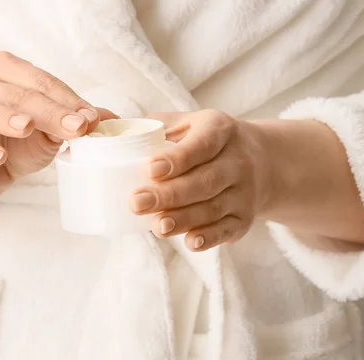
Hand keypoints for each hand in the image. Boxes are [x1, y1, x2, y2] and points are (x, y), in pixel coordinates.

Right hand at [0, 51, 115, 228]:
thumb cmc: (13, 144)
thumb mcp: (48, 133)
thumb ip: (74, 123)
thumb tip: (112, 120)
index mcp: (4, 72)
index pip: (40, 81)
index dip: (67, 99)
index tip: (91, 119)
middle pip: (15, 92)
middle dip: (49, 110)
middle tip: (76, 128)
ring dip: (7, 116)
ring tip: (29, 129)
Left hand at [129, 110, 268, 251]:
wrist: (261, 161)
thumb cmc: (205, 140)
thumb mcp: (187, 123)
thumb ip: (152, 127)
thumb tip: (103, 127)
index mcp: (220, 130)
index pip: (201, 145)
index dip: (178, 159)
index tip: (150, 169)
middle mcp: (238, 160)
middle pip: (204, 181)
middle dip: (169, 195)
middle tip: (136, 203)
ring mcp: (244, 191)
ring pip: (213, 208)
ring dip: (184, 219)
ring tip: (157, 226)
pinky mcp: (245, 217)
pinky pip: (227, 230)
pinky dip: (209, 237)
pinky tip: (190, 241)